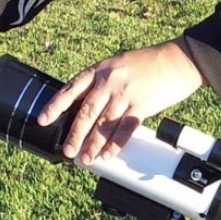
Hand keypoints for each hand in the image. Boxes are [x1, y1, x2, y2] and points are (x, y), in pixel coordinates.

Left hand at [38, 39, 203, 165]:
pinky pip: (124, 130)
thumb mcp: (118, 65)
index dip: (55, 106)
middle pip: (86, 112)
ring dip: (93, 145)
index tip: (43, 120)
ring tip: (86, 159)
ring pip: (104, 125)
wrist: (178, 60)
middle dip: (75, 134)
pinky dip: (115, 145)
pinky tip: (107, 154)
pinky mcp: (142, 105)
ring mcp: (125, 94)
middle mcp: (110, 82)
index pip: (71, 89)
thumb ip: (101, 83)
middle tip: (68, 151)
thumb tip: (84, 107)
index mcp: (100, 70)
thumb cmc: (148, 63)